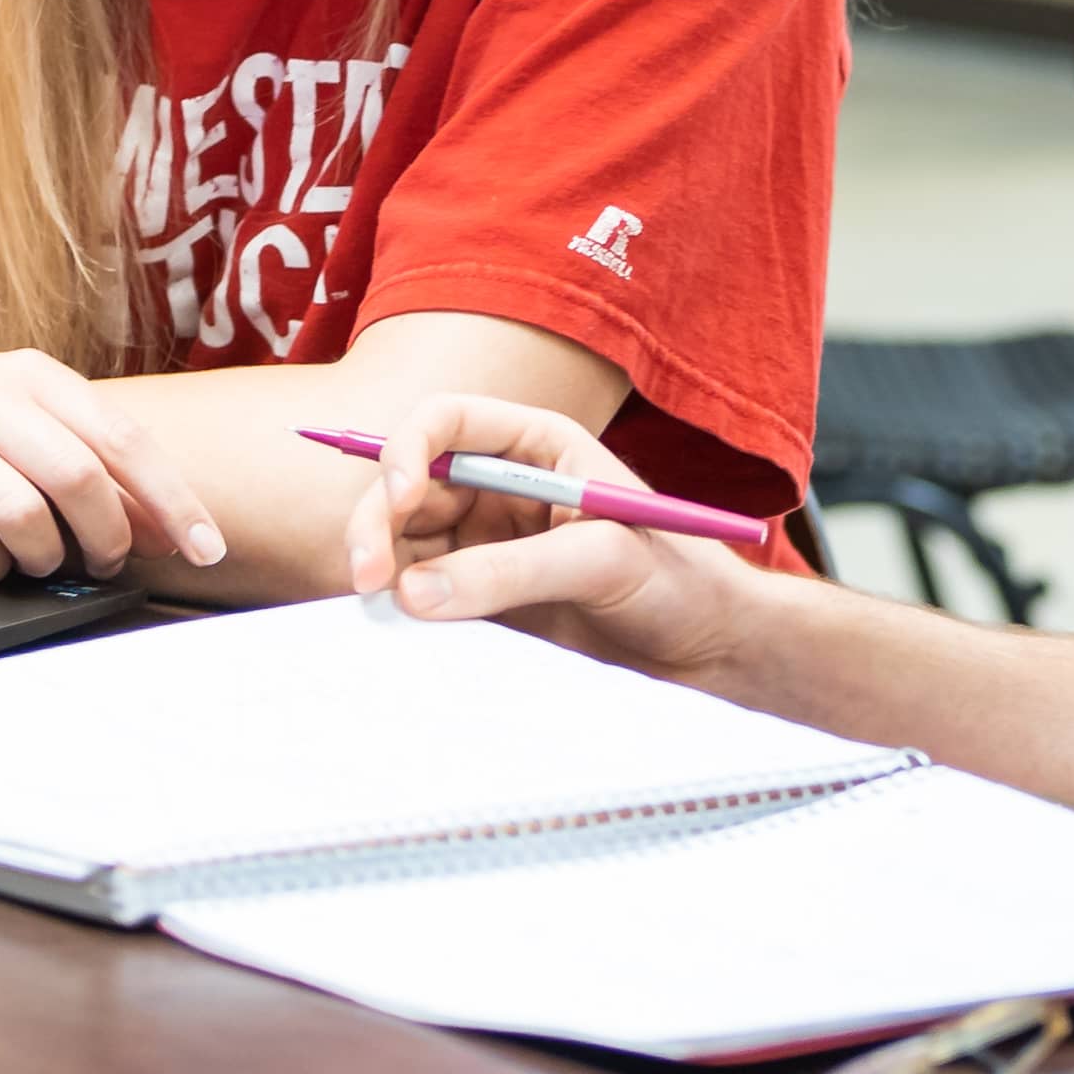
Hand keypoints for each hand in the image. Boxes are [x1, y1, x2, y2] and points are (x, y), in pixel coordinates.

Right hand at [0, 351, 225, 582]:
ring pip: (24, 516)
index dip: (171, 500)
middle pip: (79, 478)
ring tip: (40, 559)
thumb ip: (92, 459)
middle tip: (109, 562)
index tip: (206, 549)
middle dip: (109, 535)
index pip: (124, 439)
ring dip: (46, 556)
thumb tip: (163, 524)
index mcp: (34, 377)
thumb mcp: (25, 419)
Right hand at [344, 394, 758, 682]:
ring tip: (376, 610)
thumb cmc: (680, 583)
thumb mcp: (605, 562)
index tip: (396, 498)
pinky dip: (394, 607)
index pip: (446, 423)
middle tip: (365, 578)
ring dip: (376, 567)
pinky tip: (391, 629)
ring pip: (400, 542)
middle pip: (405, 485)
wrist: (707, 650)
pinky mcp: (478, 597)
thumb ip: (512, 571)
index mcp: (537, 447)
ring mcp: (484, 543)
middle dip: (375, 522)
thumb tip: (411, 592)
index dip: (407, 450)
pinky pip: (416, 592)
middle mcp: (500, 487)